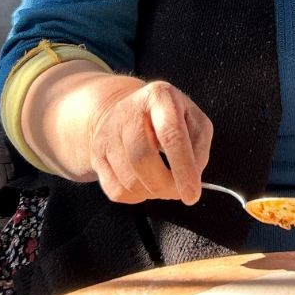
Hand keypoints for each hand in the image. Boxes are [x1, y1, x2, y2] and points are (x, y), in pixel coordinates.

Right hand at [86, 79, 212, 204]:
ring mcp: (107, 132)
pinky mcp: (96, 154)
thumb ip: (199, 147)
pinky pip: (116, 191)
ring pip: (129, 180)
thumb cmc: (170, 119)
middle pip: (143, 159)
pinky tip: (145, 184)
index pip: (171, 135)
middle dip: (166, 185)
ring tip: (163, 183)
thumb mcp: (194, 120)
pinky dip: (136, 196)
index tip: (192, 193)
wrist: (130, 111)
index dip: (183, 168)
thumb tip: (190, 178)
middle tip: (179, 192)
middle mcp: (128, 110)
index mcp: (159, 97)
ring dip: (152, 192)